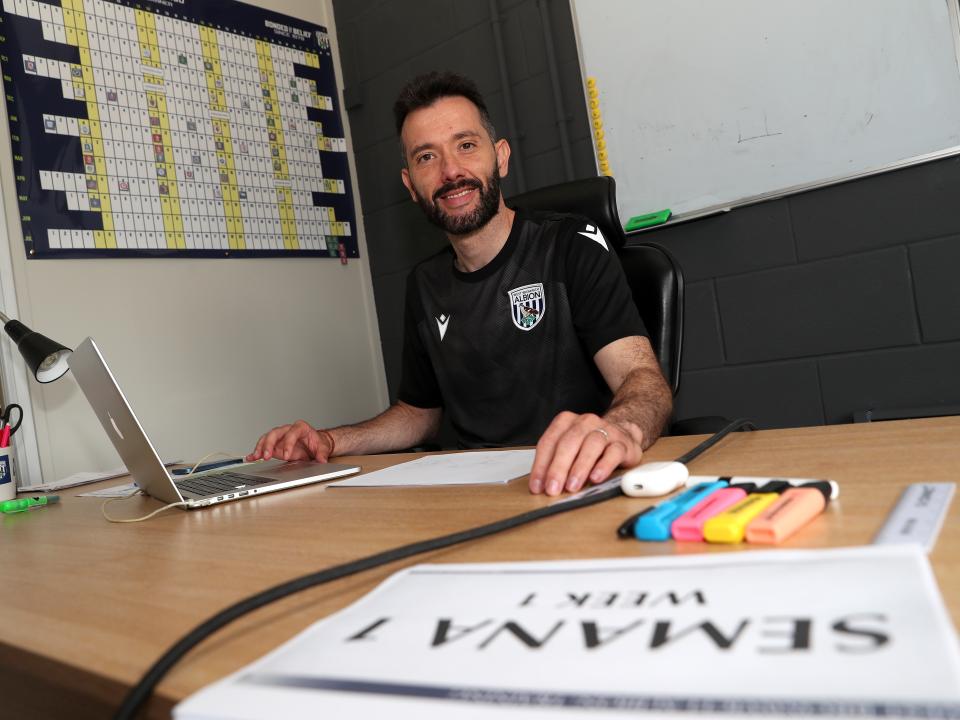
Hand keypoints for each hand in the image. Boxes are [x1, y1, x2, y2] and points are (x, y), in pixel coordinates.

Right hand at [246, 420, 332, 461]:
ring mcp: (280, 437)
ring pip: (267, 438)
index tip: (286, 456)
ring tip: (255, 457)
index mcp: (300, 427)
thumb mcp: (323, 447)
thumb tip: (322, 460)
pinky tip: (251, 457)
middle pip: (275, 433)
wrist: (315, 444)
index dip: (288, 444)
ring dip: (260, 447)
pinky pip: (264, 446)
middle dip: (269, 444)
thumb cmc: (318, 443)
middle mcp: (288, 430)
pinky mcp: (275, 445)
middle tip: (266, 456)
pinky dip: (257, 452)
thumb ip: (322, 454)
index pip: (292, 433)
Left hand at [529, 412, 643, 495]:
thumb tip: (542, 486)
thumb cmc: (590, 446)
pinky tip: (596, 478)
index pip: (549, 442)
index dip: (541, 466)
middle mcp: (585, 423)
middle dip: (558, 468)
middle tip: (553, 489)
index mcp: (566, 422)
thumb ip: (555, 463)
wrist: (623, 436)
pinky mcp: (623, 443)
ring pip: (591, 445)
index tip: (537, 486)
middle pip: (568, 443)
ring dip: (579, 468)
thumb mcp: (570, 449)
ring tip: (572, 486)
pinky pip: (614, 453)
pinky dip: (604, 466)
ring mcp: (606, 430)